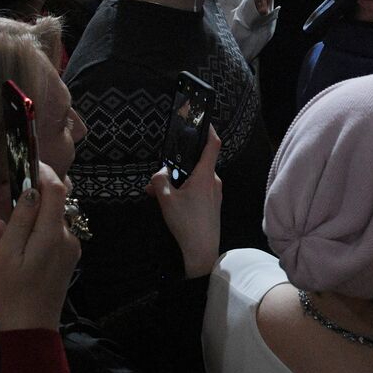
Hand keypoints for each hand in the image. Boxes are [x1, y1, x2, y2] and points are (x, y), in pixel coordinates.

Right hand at [0, 165, 81, 331]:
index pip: (57, 189)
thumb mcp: (6, 254)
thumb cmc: (12, 290)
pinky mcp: (70, 255)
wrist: (32, 324)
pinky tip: (21, 237)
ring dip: (39, 210)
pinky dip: (41, 225)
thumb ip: (20, 220)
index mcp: (52, 233)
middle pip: (58, 201)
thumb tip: (30, 191)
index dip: (46, 172)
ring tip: (14, 215)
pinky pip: (57, 231)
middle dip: (40, 190)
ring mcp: (72, 246)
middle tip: (15, 190)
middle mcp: (68, 236)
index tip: (29, 163)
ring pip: (57, 216)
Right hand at [146, 125, 222, 277]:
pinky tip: (168, 203)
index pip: (213, 145)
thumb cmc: (187, 223)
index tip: (203, 120)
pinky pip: (197, 190)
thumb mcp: (166, 200)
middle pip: (197, 164)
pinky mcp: (212, 204)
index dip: (209, 130)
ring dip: (177, 182)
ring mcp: (215, 193)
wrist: (203, 251)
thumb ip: (160, 181)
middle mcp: (214, 181)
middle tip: (159, 174)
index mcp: (206, 175)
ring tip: (158, 193)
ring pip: (195, 179)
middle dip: (177, 166)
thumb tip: (159, 175)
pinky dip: (183, 191)